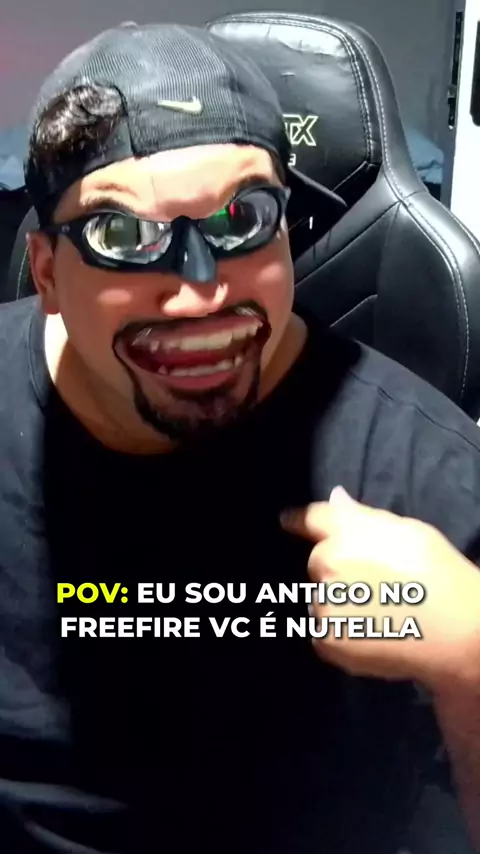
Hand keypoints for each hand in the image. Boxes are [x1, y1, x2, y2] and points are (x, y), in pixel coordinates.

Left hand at [280, 487, 479, 690]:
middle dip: (334, 569)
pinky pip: (323, 629)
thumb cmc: (437, 572)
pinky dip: (340, 631)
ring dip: (337, 601)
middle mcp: (326, 563)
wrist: (455, 630)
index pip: (310, 519)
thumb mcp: (407, 530)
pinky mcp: (326, 638)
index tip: (286, 521)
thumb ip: (363, 515)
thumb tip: (335, 497)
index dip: (296, 520)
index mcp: (345, 532)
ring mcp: (323, 603)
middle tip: (370, 584)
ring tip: (375, 612)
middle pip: (318, 562)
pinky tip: (369, 632)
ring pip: (320, 598)